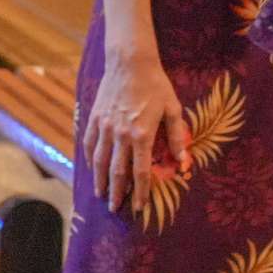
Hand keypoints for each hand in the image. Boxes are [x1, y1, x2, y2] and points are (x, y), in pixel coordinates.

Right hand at [82, 47, 188, 214]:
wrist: (130, 63)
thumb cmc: (156, 85)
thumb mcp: (173, 108)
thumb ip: (176, 135)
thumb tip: (183, 160)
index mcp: (142, 134)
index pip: (141, 171)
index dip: (141, 191)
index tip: (139, 206)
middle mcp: (120, 135)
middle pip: (117, 172)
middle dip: (117, 193)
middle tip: (116, 209)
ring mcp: (104, 128)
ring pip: (99, 162)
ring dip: (100, 181)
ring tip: (101, 195)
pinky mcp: (94, 119)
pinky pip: (89, 144)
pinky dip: (90, 160)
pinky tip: (93, 169)